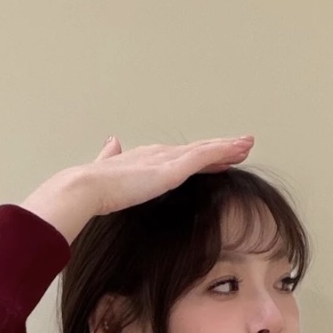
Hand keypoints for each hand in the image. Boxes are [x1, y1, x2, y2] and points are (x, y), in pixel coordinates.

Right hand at [20, 134, 254, 242]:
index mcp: (144, 158)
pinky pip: (206, 157)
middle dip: (219, 148)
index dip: (199, 156)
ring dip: (228, 147)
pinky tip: (240, 151)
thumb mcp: (105, 169)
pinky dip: (224, 152)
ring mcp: (167, 160)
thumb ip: (110, 157)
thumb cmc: (91, 189)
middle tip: (241, 145)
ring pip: (206, 150)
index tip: (216, 157)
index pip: (179, 157)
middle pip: (196, 150)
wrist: (85, 188)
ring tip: (248, 144)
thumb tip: (110, 143)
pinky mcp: (173, 168)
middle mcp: (158, 154)